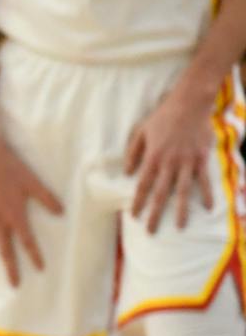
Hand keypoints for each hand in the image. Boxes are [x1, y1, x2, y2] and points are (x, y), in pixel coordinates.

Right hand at [0, 125, 63, 286]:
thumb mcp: (32, 181)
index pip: (27, 242)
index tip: (41, 270)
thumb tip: (60, 213)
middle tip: (14, 285)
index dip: (34, 256)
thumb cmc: (9, 166)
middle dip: (10, 269)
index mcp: (14, 215)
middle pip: (5, 250)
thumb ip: (46, 198)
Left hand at [126, 85, 216, 233]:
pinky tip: (208, 208)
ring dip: (182, 210)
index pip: (143, 185)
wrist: (189, 104)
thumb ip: (133, 153)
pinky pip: (205, 180)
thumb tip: (127, 173)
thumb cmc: (162, 117)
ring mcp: (187, 162)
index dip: (138, 202)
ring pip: (183, 191)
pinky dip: (207, 194)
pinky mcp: (202, 159)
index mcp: (152, 157)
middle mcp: (169, 163)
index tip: (133, 216)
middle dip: (156, 214)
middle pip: (161, 193)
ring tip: (180, 227)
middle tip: (151, 231)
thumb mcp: (140, 132)